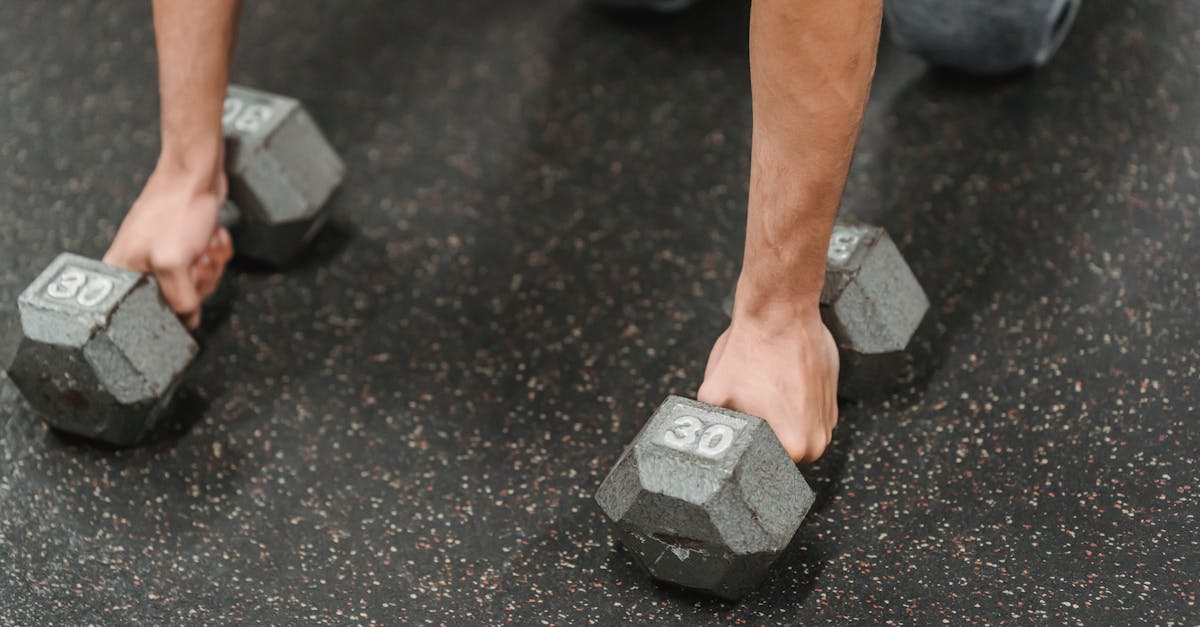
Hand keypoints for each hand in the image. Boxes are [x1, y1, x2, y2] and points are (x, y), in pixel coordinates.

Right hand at [104, 164, 233, 329]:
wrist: (196, 172)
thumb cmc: (176, 208)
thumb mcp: (173, 262)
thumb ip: (178, 298)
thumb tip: (186, 320)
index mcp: (123, 272)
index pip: (149, 312)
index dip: (176, 304)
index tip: (186, 284)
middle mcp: (139, 265)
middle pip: (179, 299)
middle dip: (200, 279)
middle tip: (199, 260)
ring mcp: (163, 254)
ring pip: (198, 282)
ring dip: (211, 263)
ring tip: (206, 245)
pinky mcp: (184, 244)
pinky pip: (206, 263)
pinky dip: (216, 251)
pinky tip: (214, 236)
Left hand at [698, 304, 838, 462]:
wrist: (780, 309)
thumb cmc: (749, 350)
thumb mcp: (713, 393)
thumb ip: (708, 426)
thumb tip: (697, 442)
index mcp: (795, 447)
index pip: (764, 467)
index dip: (745, 452)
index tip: (734, 434)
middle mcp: (818, 439)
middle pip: (780, 452)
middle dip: (760, 436)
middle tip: (744, 409)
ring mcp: (828, 418)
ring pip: (794, 431)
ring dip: (777, 419)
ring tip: (761, 392)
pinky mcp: (832, 396)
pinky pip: (806, 412)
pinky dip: (791, 402)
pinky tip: (775, 382)